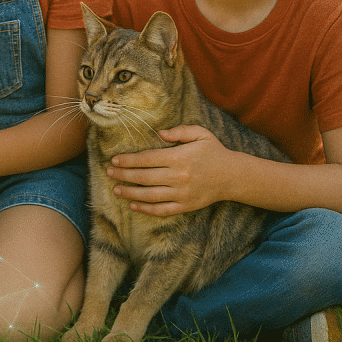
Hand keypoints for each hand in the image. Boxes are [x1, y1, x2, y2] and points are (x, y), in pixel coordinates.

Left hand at [107, 125, 233, 216]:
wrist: (233, 176)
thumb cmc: (214, 151)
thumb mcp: (199, 133)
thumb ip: (178, 131)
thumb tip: (159, 133)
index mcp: (178, 157)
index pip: (147, 159)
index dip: (129, 160)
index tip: (115, 160)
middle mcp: (178, 176)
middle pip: (144, 177)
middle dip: (124, 175)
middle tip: (109, 172)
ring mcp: (181, 193)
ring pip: (150, 195)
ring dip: (130, 193)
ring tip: (116, 189)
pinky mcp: (185, 206)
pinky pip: (162, 210)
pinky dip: (146, 209)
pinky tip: (133, 205)